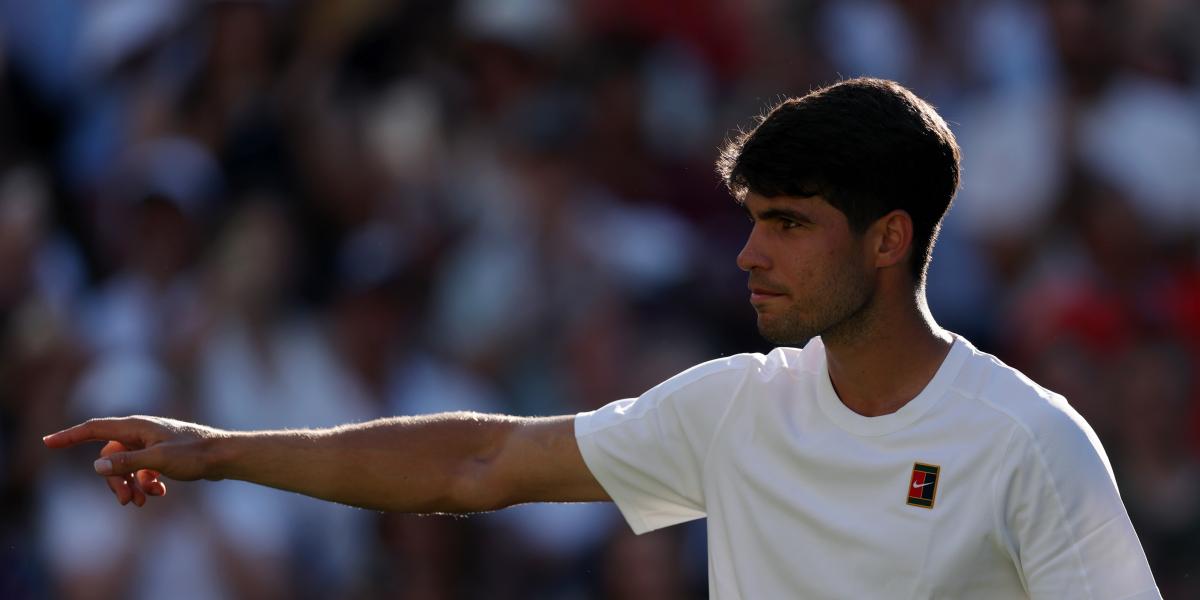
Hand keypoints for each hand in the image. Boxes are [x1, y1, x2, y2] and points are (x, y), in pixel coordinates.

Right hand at [43, 416, 226, 506]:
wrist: (225, 456)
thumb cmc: (195, 454)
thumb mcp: (158, 460)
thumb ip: (127, 462)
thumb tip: (97, 466)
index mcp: (136, 426)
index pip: (95, 428)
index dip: (70, 436)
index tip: (47, 443)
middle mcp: (141, 432)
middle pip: (109, 456)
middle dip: (114, 480)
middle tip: (125, 501)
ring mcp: (151, 443)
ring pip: (126, 466)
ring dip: (130, 485)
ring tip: (143, 501)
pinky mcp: (162, 454)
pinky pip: (141, 470)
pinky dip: (145, 483)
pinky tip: (159, 492)